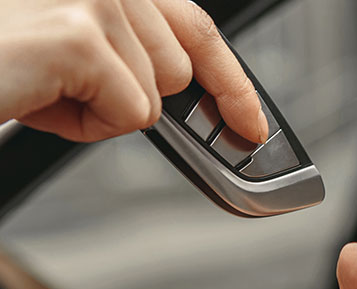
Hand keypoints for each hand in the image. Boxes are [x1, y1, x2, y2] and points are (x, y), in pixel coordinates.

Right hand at [0, 0, 266, 142]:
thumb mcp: (70, 46)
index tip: (251, 123)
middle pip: (175, 71)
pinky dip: (81, 126)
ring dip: (96, 112)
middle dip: (124, 97)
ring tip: (36, 85)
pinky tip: (34, 98)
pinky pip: (130, 116)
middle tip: (55, 84)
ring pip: (153, 98)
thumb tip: (195, 95)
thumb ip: (129, 50)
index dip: (231, 80)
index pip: (196, 24)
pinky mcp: (82, 37)